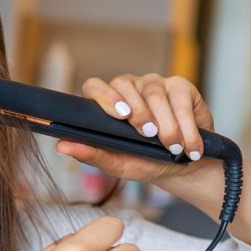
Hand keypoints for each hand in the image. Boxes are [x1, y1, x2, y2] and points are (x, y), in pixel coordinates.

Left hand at [56, 73, 215, 185]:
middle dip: (138, 111)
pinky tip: (189, 145)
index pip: (95, 87)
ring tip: (172, 147)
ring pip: (155, 93)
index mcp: (109, 104)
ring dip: (166, 124)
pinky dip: (186, 125)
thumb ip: (92, 154)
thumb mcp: (118, 164)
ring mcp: (155, 84)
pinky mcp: (181, 87)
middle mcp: (130, 89)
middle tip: (149, 135)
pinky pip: (180, 99)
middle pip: (125, 83)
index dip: (105, 96)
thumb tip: (61, 146)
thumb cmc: (146, 162)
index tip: (120, 115)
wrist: (184, 167)